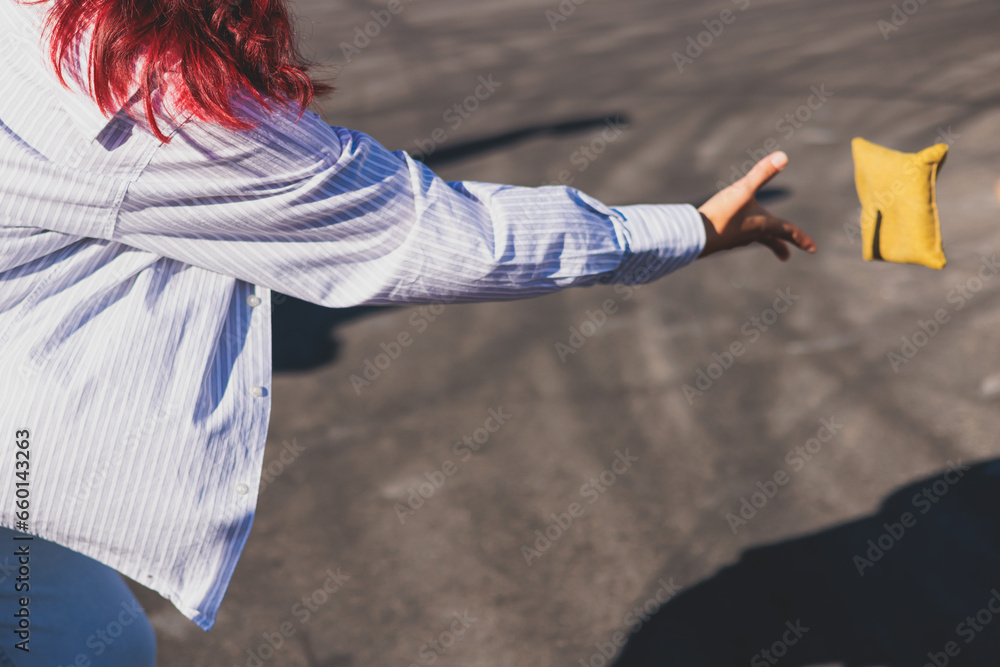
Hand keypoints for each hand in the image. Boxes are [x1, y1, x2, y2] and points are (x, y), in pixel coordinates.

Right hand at [697, 151, 816, 260]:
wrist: (696, 235)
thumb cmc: (722, 213)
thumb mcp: (743, 189)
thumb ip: (762, 173)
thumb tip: (783, 156)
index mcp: (763, 224)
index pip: (787, 231)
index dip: (801, 238)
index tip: (813, 249)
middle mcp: (752, 234)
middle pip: (771, 239)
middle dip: (780, 247)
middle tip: (786, 257)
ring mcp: (736, 240)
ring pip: (753, 238)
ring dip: (761, 239)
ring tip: (761, 238)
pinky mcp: (722, 241)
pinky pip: (737, 238)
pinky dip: (742, 236)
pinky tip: (733, 233)